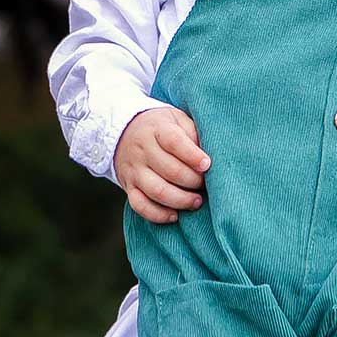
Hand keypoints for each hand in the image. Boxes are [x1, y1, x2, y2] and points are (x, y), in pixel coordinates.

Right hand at [114, 106, 211, 223]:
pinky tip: (175, 215)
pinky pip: (140, 205)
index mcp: (157, 129)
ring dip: (181, 200)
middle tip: (206, 185)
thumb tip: (212, 157)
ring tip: (197, 201)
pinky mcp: (129, 187)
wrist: (125, 132)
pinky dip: (158, 214)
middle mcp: (142, 150)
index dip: (192, 155)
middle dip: (193, 181)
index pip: (174, 142)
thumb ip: (194, 134)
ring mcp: (134, 170)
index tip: (207, 165)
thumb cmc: (163, 128)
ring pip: (156, 190)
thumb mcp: (178, 120)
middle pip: (169, 170)